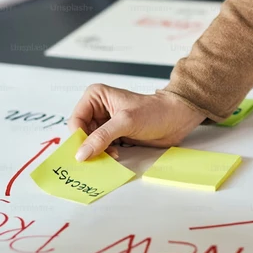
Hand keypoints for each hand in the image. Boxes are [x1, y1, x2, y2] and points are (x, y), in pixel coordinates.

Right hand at [68, 84, 205, 161]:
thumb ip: (102, 137)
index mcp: (95, 96)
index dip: (79, 138)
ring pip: (90, 142)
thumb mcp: (125, 122)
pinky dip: (105, 154)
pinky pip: (101, 147)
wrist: (176, 118)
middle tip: (100, 156)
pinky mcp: (114, 134)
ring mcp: (105, 122)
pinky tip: (116, 154)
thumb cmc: (155, 111)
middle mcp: (97, 108)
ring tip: (113, 153)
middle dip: (89, 146)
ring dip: (98, 151)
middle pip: (81, 133)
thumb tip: (82, 153)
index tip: (85, 152)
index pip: (76, 121)